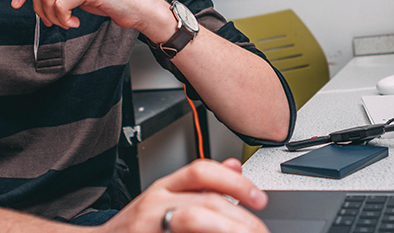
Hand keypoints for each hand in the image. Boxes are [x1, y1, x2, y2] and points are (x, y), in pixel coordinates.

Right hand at [99, 158, 269, 232]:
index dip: (235, 182)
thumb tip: (234, 167)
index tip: (259, 198)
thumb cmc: (134, 228)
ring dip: (227, 227)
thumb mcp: (165, 198)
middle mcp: (156, 202)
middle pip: (206, 199)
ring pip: (196, 217)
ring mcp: (150, 222)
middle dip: (240, 217)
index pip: (202, 171)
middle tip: (259, 230)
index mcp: (164, 187)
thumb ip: (198, 186)